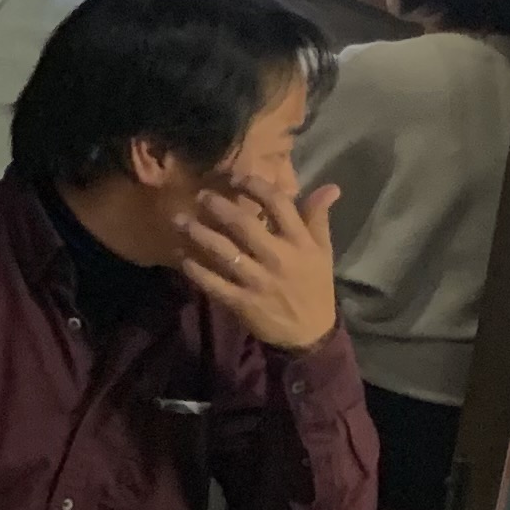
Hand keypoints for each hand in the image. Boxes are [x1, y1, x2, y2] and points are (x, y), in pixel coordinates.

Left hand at [177, 176, 341, 352]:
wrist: (310, 332)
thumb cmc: (315, 284)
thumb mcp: (323, 251)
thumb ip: (318, 218)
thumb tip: (329, 186)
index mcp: (299, 242)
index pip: (278, 203)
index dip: (254, 185)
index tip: (235, 178)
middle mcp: (278, 258)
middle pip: (244, 224)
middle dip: (218, 206)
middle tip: (200, 195)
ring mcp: (258, 281)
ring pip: (224, 252)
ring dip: (199, 234)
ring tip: (180, 220)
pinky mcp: (242, 302)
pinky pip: (214, 283)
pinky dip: (196, 270)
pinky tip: (181, 257)